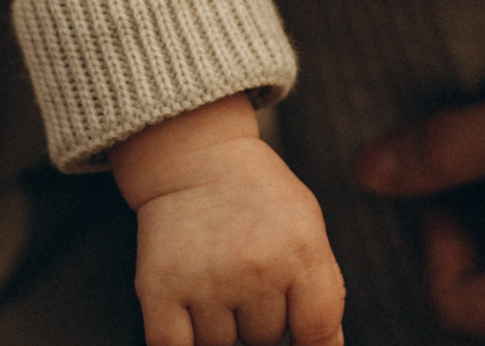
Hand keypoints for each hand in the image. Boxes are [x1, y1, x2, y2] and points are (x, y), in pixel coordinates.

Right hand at [113, 98, 345, 345]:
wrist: (194, 157)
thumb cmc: (257, 195)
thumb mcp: (306, 225)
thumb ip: (324, 288)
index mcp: (300, 250)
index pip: (317, 330)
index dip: (313, 345)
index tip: (300, 342)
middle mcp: (255, 267)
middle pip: (266, 340)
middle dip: (259, 318)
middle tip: (246, 276)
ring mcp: (206, 280)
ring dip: (221, 327)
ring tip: (217, 280)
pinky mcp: (159, 288)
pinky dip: (184, 342)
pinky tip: (191, 315)